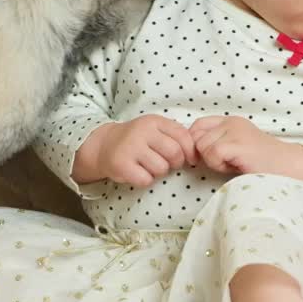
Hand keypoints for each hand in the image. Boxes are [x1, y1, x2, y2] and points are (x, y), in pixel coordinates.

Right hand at [74, 115, 197, 187]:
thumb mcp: (155, 130)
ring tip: (148, 166)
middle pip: (175, 154)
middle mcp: (142, 131)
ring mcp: (130, 147)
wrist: (104, 145)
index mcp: (154, 121)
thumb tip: (197, 155)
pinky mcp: (121, 164)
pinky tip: (138, 172)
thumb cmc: (138, 140)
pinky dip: (144, 180)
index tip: (190, 160)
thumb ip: (176, 136)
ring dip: (158, 172)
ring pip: (161, 168)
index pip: (183, 136)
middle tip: (166, 163)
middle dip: (175, 163)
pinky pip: (145, 179)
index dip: (191, 151)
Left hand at [189, 116, 302, 182]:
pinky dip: (219, 166)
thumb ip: (217, 144)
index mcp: (231, 121)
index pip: (198, 125)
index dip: (195, 142)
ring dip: (213, 162)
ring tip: (234, 165)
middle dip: (205, 155)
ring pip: (202, 147)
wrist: (289, 167)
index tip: (204, 158)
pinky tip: (236, 167)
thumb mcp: (237, 148)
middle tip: (226, 163)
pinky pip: (212, 155)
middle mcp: (231, 121)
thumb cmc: (264, 164)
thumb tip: (191, 151)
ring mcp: (234, 131)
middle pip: (196, 137)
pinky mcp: (237, 143)